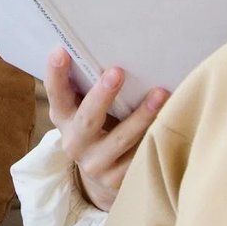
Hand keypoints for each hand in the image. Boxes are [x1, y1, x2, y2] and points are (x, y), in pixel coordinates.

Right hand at [42, 46, 170, 211]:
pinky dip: (155, 137)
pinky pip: (139, 157)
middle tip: (117, 72)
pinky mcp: (118, 181)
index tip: (61, 51)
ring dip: (142, 116)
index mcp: (64, 118)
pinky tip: (171, 120)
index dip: (55, 74)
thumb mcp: (83, 109)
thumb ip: (87, 87)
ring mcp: (96, 164)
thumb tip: (107, 44)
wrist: (102, 177)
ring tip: (161, 93)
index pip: (56, 94)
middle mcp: (75, 143)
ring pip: (121, 140)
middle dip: (102, 96)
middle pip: (87, 120)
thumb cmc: (97, 127)